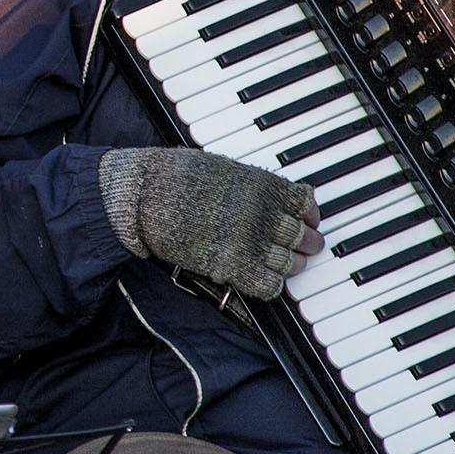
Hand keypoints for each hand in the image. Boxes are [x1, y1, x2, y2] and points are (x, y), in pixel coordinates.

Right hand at [97, 147, 322, 300]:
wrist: (144, 197)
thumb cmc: (174, 177)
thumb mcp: (223, 169)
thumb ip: (252, 184)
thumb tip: (269, 195)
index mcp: (263, 186)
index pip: (306, 204)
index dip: (310, 214)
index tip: (307, 218)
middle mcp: (263, 215)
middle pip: (304, 236)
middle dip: (308, 243)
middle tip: (306, 246)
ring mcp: (250, 243)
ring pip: (292, 263)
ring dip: (291, 265)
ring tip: (286, 263)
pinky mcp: (232, 266)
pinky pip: (269, 284)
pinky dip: (271, 284)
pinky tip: (265, 279)